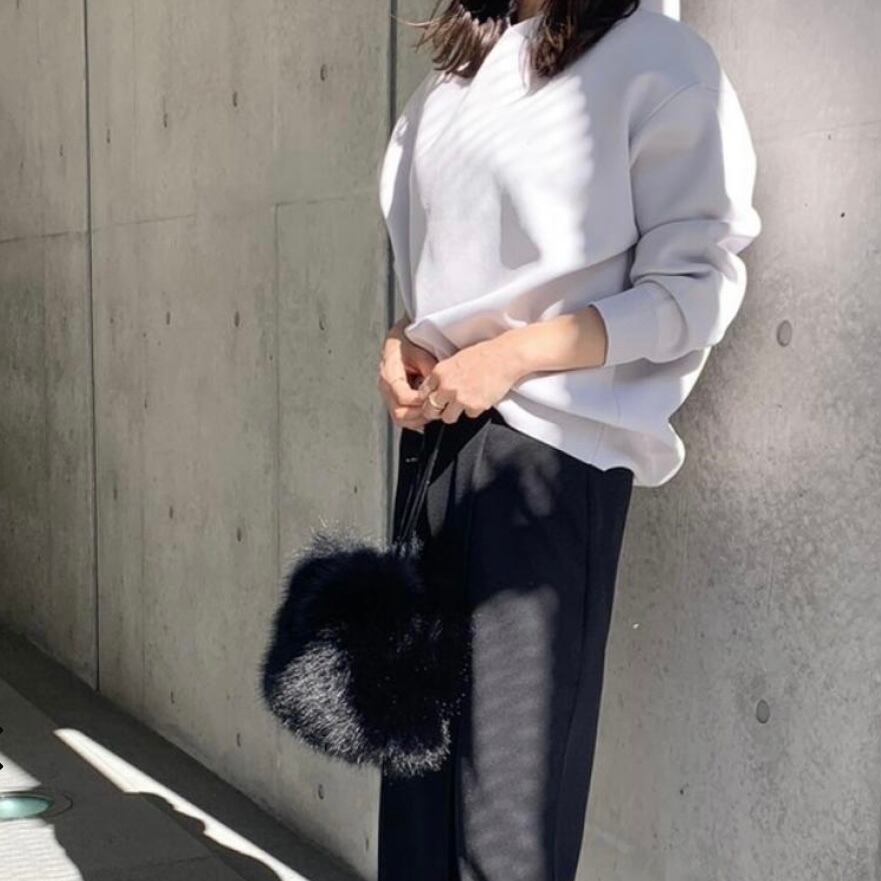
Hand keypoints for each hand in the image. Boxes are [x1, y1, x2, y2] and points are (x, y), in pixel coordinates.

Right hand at [377, 317, 438, 431]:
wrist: (402, 338)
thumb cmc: (410, 342)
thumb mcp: (421, 352)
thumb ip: (429, 370)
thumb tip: (438, 387)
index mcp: (389, 373)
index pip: (403, 396)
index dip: (420, 401)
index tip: (434, 398)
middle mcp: (385, 386)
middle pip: (399, 412)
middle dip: (420, 414)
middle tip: (437, 410)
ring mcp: (388, 394)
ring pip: (399, 418)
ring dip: (418, 419)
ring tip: (433, 413)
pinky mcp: (393, 398)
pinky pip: (401, 416)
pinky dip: (414, 420)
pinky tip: (426, 417)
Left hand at [416, 335, 523, 424]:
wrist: (505, 357)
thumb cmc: (484, 355)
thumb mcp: (456, 359)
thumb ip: (444, 375)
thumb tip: (436, 388)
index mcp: (439, 372)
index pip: (423, 393)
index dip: (427, 398)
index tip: (433, 400)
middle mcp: (446, 386)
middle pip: (430, 409)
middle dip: (435, 411)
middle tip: (443, 410)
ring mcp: (460, 398)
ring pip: (447, 418)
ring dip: (453, 414)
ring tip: (463, 404)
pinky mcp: (474, 407)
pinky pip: (468, 416)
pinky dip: (474, 410)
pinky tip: (480, 398)